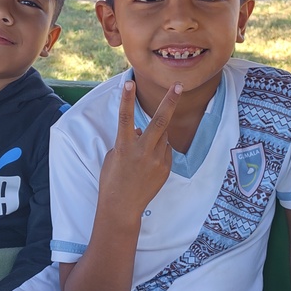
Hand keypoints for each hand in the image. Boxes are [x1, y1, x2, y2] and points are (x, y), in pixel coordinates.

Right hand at [98, 80, 180, 215]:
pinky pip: (165, 150)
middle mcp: (142, 151)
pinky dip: (159, 150)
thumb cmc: (112, 180)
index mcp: (124, 146)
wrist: (122, 207)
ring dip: (157, 135)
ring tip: (144, 152)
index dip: (127, 99)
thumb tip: (141, 130)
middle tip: (178, 85)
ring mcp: (156, 160)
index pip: (125, 117)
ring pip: (163, 136)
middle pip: (160, 121)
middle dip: (170, 101)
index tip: (129, 82)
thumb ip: (128, 140)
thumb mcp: (113, 156)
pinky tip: (148, 164)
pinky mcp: (165, 168)